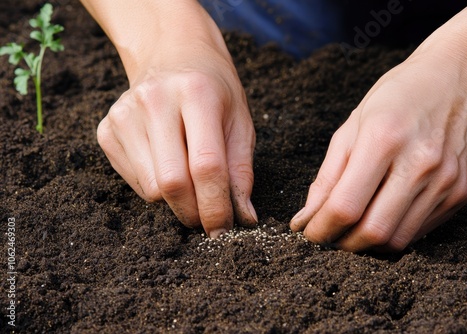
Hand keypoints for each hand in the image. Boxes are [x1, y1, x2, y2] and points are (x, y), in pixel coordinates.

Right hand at [81, 0, 258, 236]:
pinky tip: (167, 164)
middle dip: (194, 212)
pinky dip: (156, 188)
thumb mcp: (240, 121)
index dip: (216, 206)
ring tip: (190, 182)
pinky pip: (134, 182)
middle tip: (208, 218)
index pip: (206, 165)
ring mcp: (124, 114)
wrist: (172, 55)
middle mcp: (155, 101)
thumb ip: (241, 170)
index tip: (223, 228)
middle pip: (172, 183)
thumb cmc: (213, 90)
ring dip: (176, 201)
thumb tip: (244, 217)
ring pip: (151, 189)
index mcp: (196, 94)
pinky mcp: (107, 129)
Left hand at [290, 40, 466, 251]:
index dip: (320, 228)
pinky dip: (393, 233)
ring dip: (366, 245)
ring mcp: (445, 181)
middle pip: (373, 231)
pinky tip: (380, 217)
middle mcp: (420, 163)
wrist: (461, 76)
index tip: (308, 232)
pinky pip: (419, 231)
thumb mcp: (352, 125)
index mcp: (383, 139)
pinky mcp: (461, 192)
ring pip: (397, 240)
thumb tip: (306, 216)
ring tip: (351, 230)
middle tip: (328, 236)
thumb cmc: (399, 96)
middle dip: (341, 244)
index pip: (345, 206)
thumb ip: (328, 175)